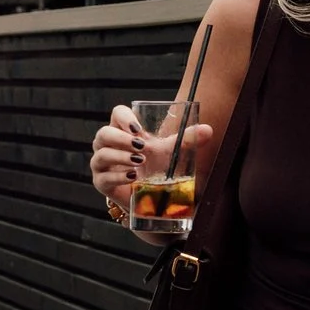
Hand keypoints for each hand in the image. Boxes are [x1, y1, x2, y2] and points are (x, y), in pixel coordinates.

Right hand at [89, 104, 211, 204]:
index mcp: (122, 130)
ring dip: (120, 157)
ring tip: (139, 162)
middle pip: (103, 133)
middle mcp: (108, 145)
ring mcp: (102, 164)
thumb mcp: (171, 151)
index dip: (124, 117)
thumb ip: (187, 139)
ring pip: (101, 155)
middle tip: (141, 146)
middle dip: (121, 139)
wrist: (149, 195)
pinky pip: (103, 177)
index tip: (139, 129)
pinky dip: (118, 177)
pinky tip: (132, 178)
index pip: (116, 113)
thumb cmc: (156, 166)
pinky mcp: (102, 182)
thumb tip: (208, 129)